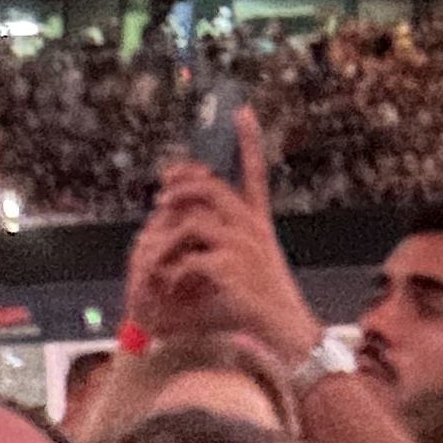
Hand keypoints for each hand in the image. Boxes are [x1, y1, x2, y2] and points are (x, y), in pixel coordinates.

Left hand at [133, 108, 320, 366]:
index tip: (242, 110)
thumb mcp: (255, 267)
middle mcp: (252, 229)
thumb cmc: (267, 305)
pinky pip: (190, 258)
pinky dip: (175, 269)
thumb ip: (230, 246)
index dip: (249, 141)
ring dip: (169, 232)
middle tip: (162, 194)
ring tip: (155, 243)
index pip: (255, 174)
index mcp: (259, 224)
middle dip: (182, 186)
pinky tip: (171, 282)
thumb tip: (197, 232)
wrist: (286, 331)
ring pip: (194, 221)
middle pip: (212, 188)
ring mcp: (242, 246)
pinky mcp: (229, 268)